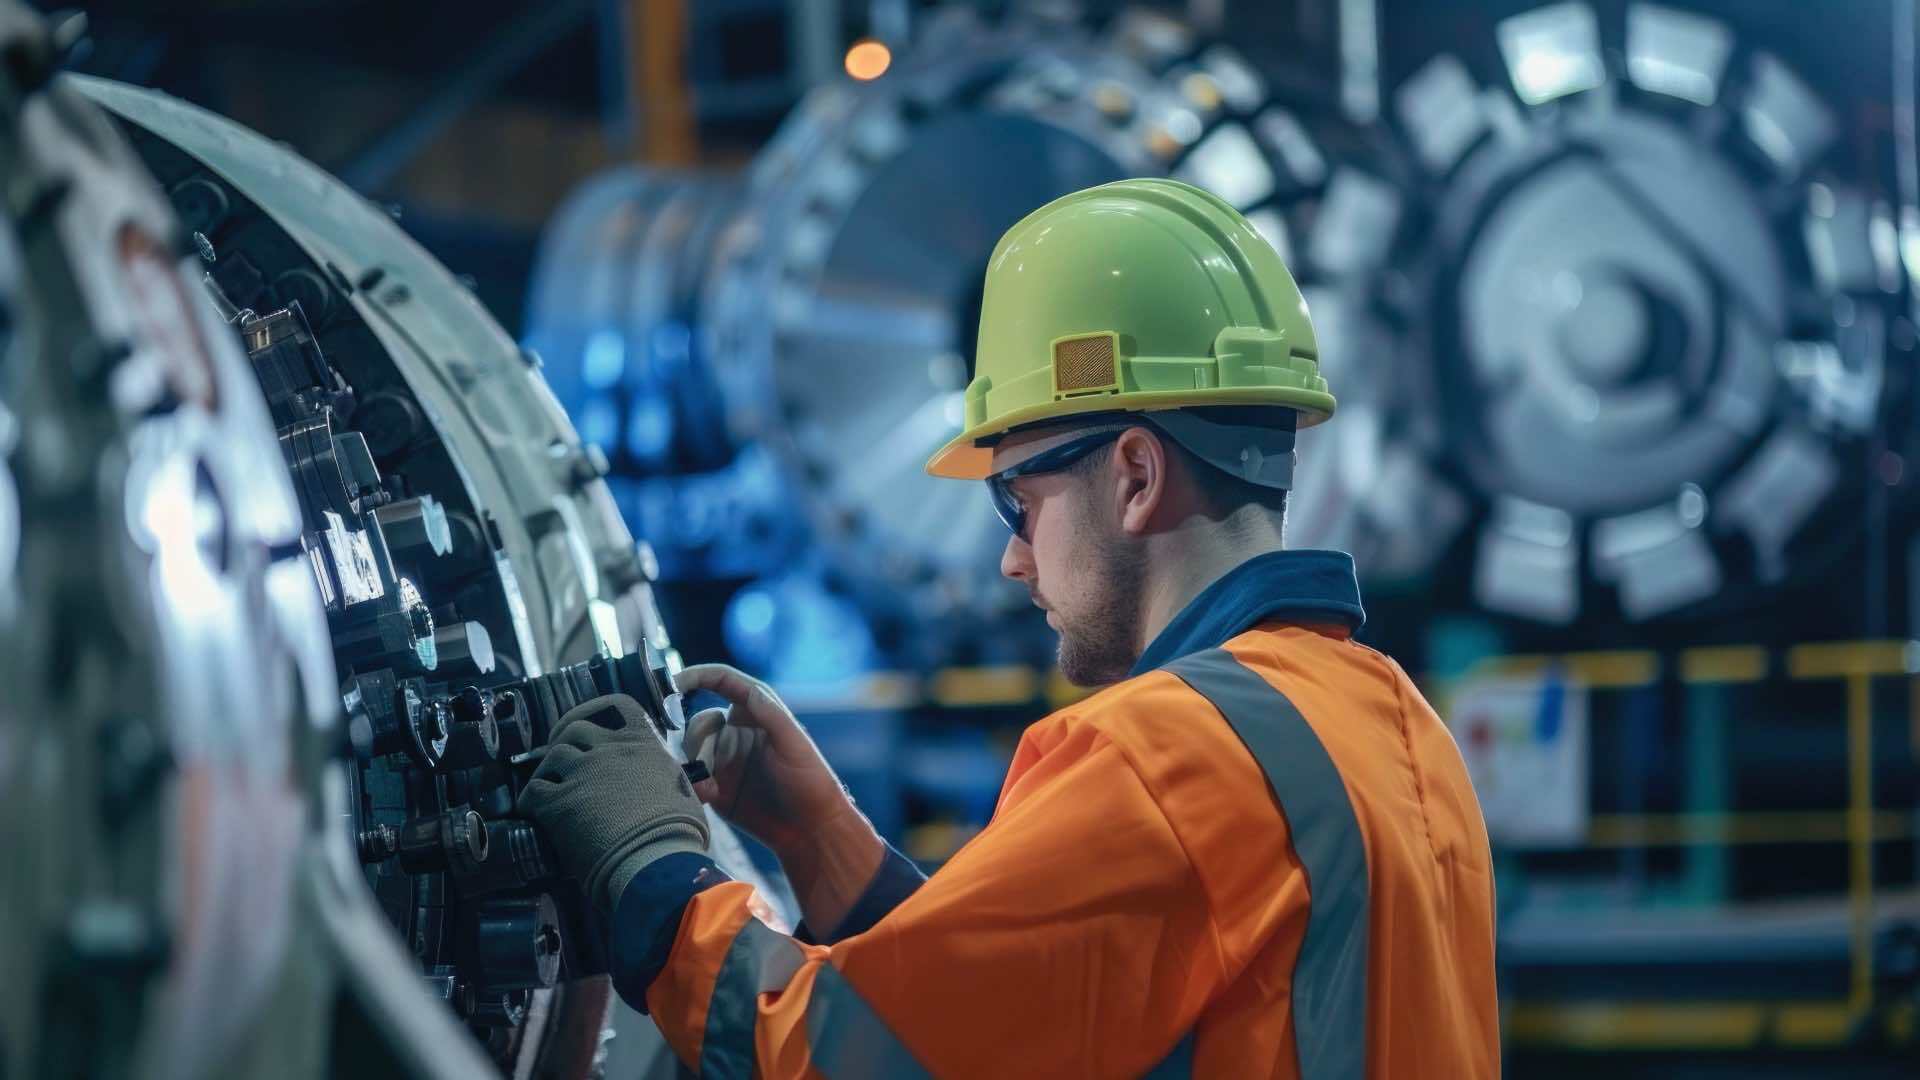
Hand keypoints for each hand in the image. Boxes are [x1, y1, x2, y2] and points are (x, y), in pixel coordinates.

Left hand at [516, 694, 709, 912]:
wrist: (655, 858)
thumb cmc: (679, 831)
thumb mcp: (682, 792)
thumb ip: (664, 779)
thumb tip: (667, 788)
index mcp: (642, 744)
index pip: (617, 706)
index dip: (596, 711)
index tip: (589, 725)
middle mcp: (609, 749)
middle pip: (575, 729)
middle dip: (565, 741)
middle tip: (563, 761)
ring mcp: (582, 772)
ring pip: (553, 756)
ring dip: (549, 770)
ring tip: (550, 789)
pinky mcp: (559, 801)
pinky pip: (534, 790)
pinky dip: (531, 799)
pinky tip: (535, 812)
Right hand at [674, 664, 882, 932]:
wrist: (808, 831)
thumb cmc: (810, 782)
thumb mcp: (794, 744)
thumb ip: (770, 715)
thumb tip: (749, 691)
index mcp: (756, 713)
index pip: (722, 681)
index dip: (696, 676)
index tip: (672, 683)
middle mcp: (736, 732)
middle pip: (698, 720)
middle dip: (695, 736)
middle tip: (702, 758)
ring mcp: (724, 760)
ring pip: (689, 750)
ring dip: (693, 763)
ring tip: (711, 783)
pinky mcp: (715, 788)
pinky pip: (690, 779)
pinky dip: (693, 785)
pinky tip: (709, 796)